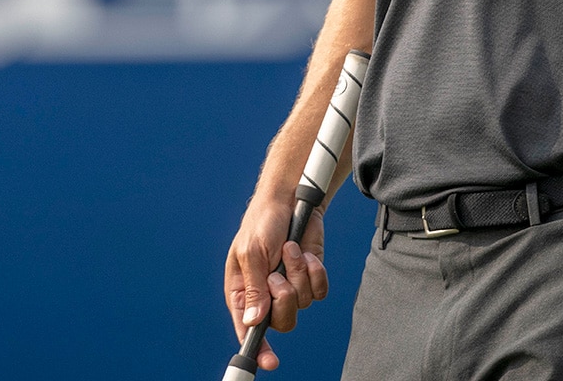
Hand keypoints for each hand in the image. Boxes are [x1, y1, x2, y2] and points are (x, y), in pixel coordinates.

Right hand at [224, 198, 328, 370]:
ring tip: (289, 250)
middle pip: (282, 322)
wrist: (290, 200)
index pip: (248, 330)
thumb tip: (254, 322)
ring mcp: (289, 286)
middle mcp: (266, 295)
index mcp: (243, 292)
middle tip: (277, 276)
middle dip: (284, 298)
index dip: (257, 349)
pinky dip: (315, 272)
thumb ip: (254, 288)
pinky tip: (306, 254)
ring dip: (298, 274)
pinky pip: (319, 291)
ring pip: (302, 304)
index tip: (268, 362)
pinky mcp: (309, 277)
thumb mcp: (252, 252)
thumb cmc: (262, 222)